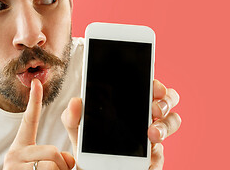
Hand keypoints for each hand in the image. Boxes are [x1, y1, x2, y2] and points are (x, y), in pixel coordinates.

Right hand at [3, 79, 74, 169]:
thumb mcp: (53, 167)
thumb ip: (61, 153)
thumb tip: (65, 133)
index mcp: (21, 150)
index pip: (29, 121)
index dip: (34, 100)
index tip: (36, 82)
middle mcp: (14, 156)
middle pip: (52, 151)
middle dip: (61, 165)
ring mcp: (13, 166)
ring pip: (53, 162)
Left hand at [61, 79, 180, 168]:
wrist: (90, 166)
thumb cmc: (87, 141)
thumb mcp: (76, 127)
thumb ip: (72, 115)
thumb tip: (76, 102)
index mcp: (128, 102)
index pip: (147, 86)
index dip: (155, 84)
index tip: (154, 88)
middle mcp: (144, 115)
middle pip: (167, 100)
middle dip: (166, 101)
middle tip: (154, 110)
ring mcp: (151, 134)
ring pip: (173, 122)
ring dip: (166, 125)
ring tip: (152, 134)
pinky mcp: (153, 156)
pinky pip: (161, 154)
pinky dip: (157, 155)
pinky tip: (147, 158)